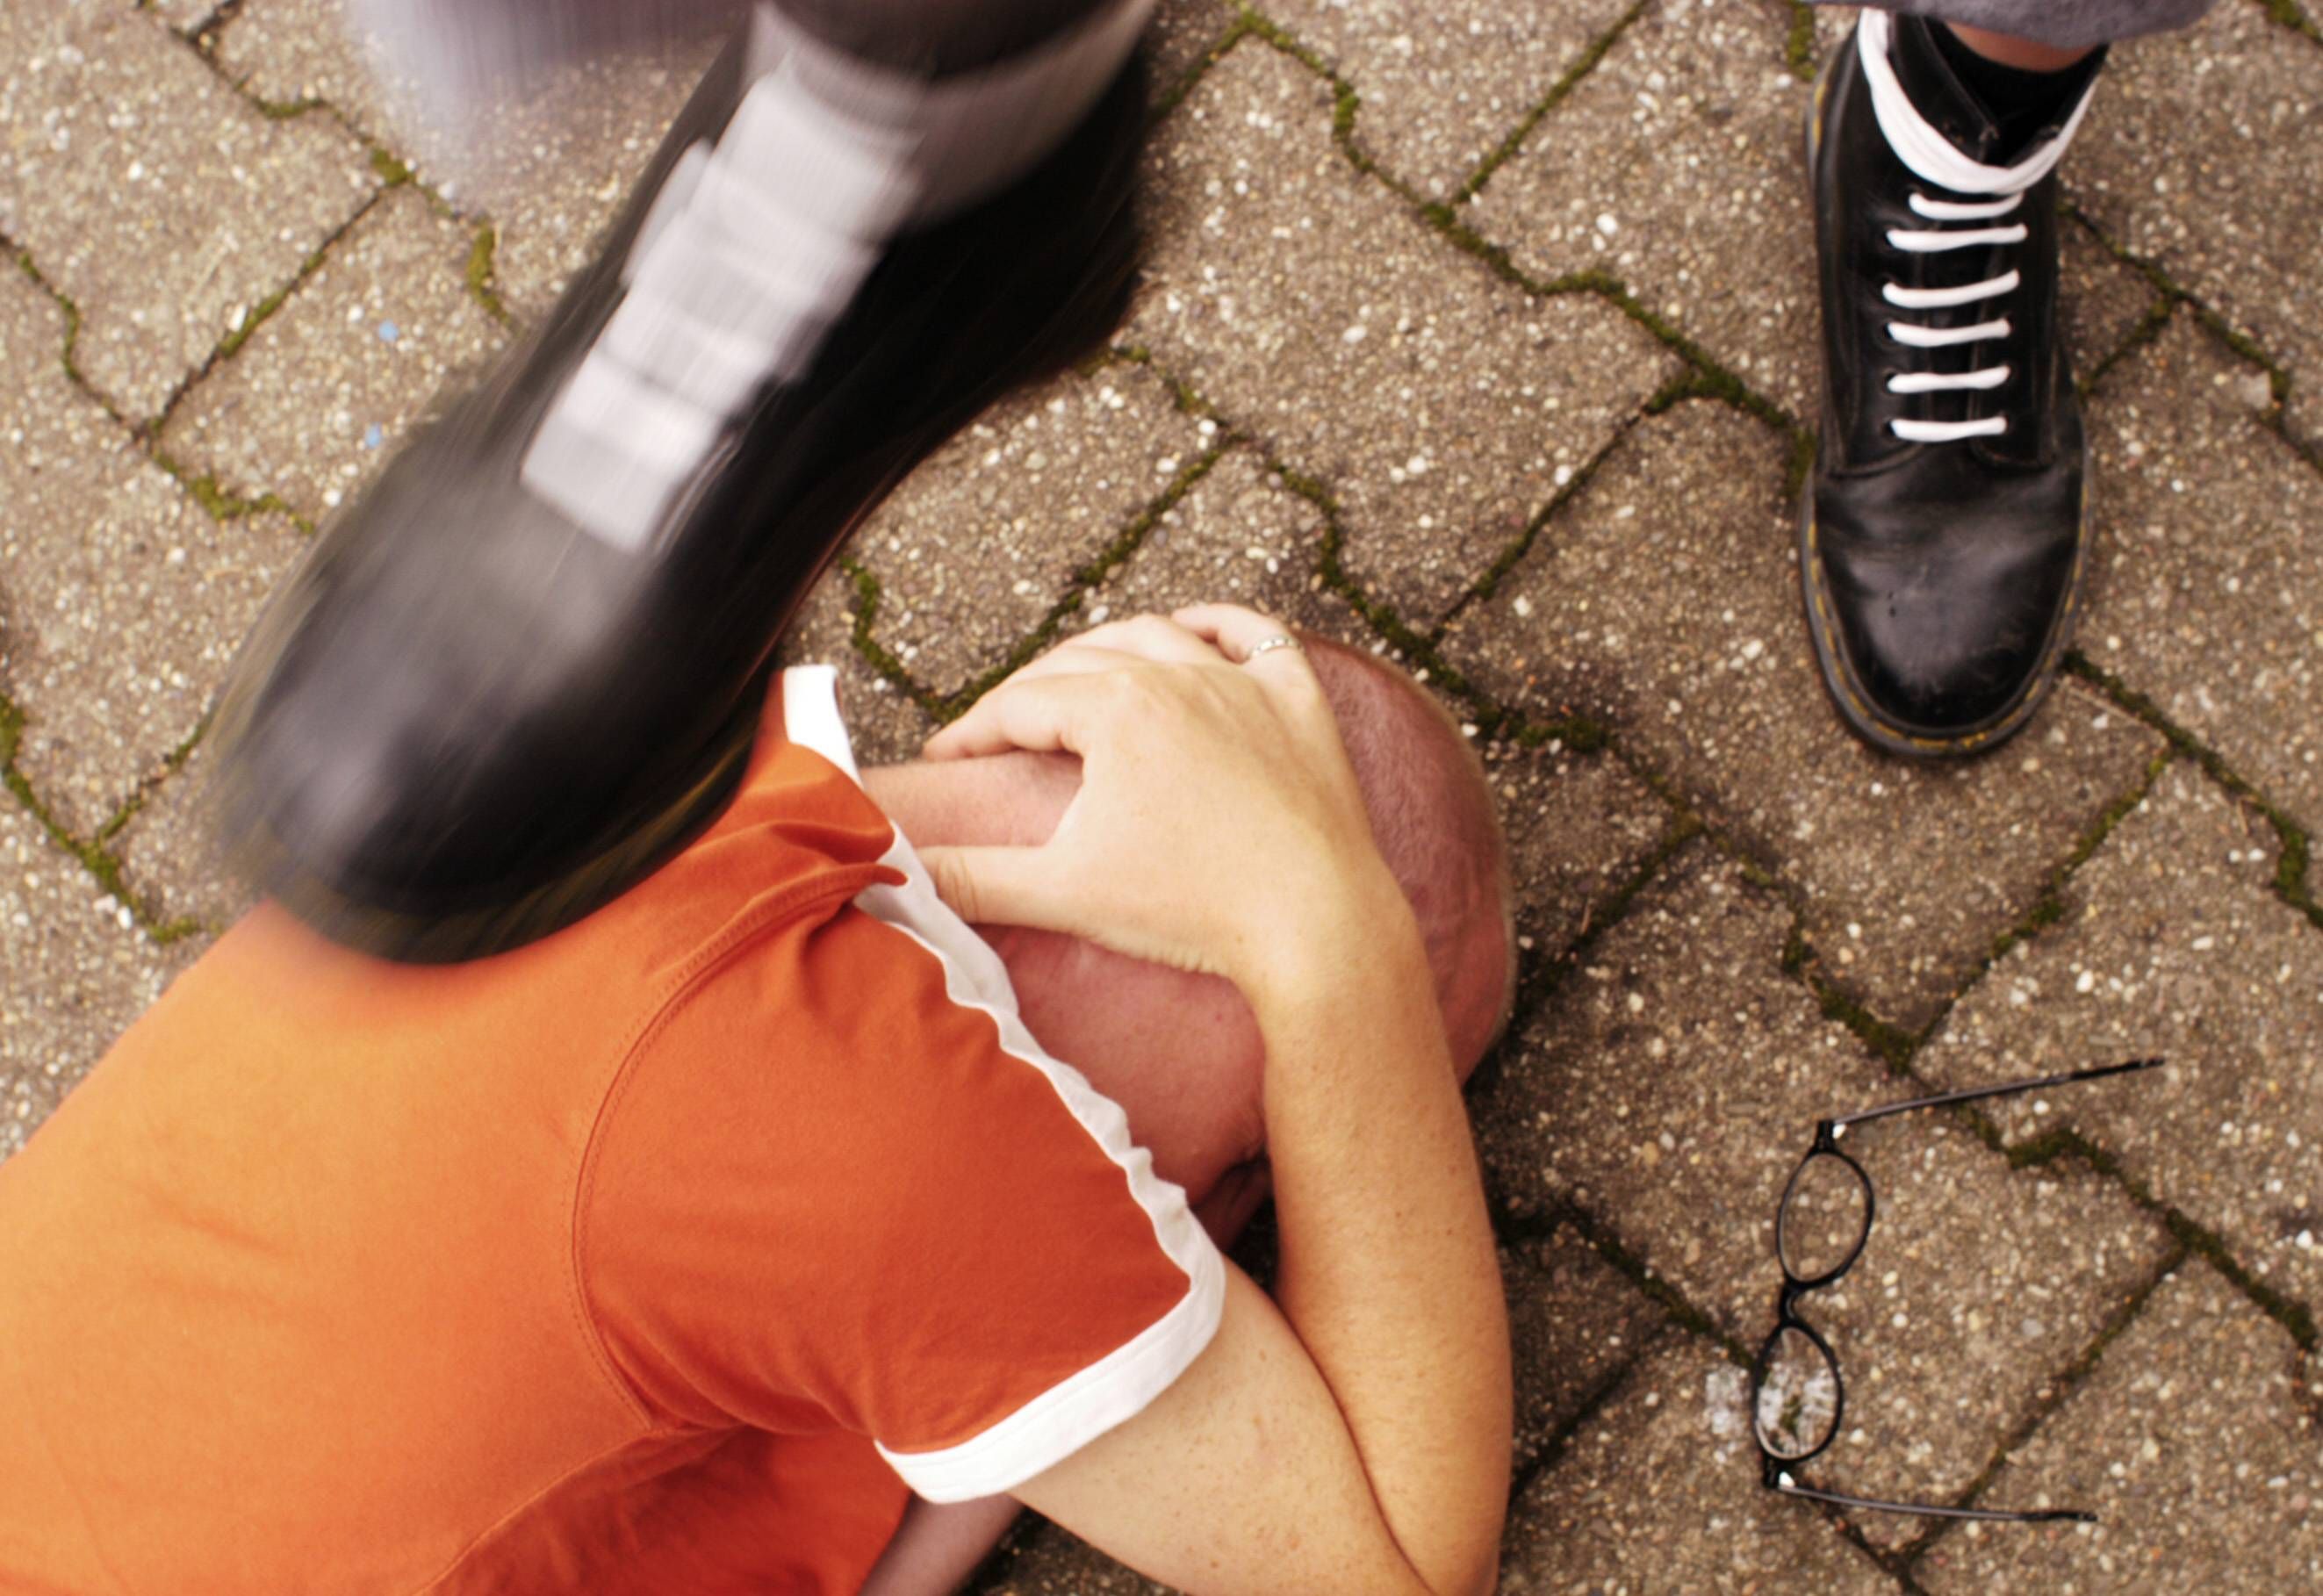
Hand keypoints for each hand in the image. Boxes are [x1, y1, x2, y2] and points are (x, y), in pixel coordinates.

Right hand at [918, 606, 1403, 1001]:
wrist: (1316, 926)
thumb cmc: (1190, 910)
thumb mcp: (1062, 891)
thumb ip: (971, 877)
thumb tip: (890, 872)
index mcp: (1115, 709)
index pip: (1018, 705)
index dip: (971, 732)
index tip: (945, 759)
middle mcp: (1178, 675)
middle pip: (1078, 663)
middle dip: (1026, 693)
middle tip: (998, 732)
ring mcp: (1244, 684)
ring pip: (1159, 634)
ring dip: (1108, 648)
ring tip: (1076, 675)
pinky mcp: (1299, 704)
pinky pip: (1256, 635)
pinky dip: (1218, 623)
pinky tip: (1191, 631)